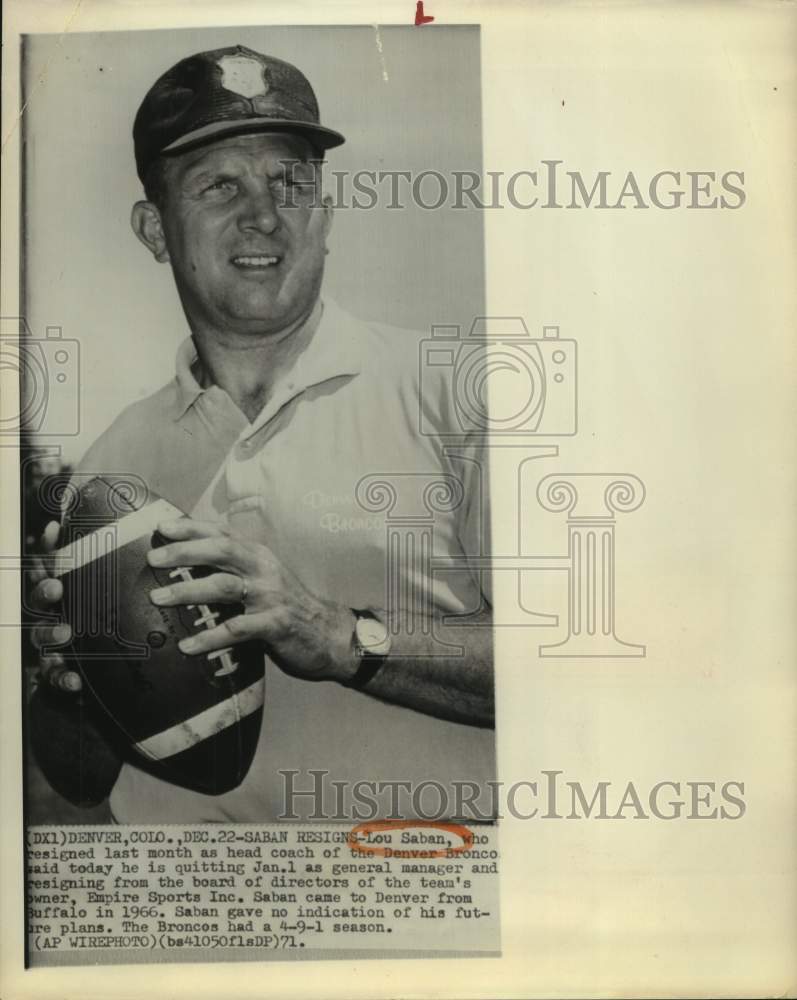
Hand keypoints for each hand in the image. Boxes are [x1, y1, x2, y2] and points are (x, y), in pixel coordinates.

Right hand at [27, 520, 78, 692]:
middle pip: (37, 600)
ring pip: (40, 637)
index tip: (53, 531)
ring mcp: (47, 642)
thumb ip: (78, 561)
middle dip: (43, 593)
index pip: (46, 565)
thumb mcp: (92, 588)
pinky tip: (74, 681)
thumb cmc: (92, 617)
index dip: (47, 548)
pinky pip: (54, 675)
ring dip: (49, 633)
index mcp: (55, 592)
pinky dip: (63, 678)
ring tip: (64, 632)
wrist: (93, 664)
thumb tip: (67, 524)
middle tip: (56, 587)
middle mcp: (46, 614)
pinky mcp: (54, 669)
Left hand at [148, 518, 356, 682]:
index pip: (222, 533)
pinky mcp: (275, 624)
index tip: (162, 528)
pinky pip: (236, 629)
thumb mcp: (264, 579)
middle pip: (221, 551)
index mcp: (259, 555)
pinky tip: (188, 646)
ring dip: (188, 591)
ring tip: (159, 598)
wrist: (329, 633)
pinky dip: (210, 637)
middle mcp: (264, 569)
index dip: (192, 528)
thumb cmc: (287, 606)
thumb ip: (235, 569)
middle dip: (184, 552)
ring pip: (224, 586)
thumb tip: (188, 563)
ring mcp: (270, 596)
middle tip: (153, 559)